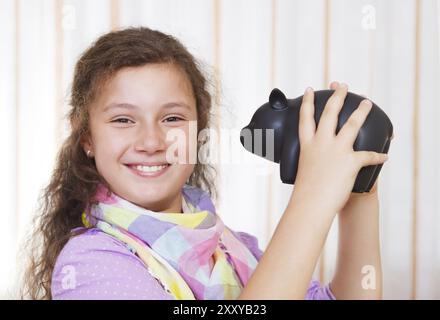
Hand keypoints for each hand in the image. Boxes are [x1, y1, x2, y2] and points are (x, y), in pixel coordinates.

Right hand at [291, 81, 388, 213]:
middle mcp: (321, 143)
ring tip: (367, 103)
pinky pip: (368, 155)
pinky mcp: (350, 161)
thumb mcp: (305, 169)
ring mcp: (336, 150)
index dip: (307, 102)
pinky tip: (385, 156)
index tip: (310, 90)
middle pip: (330, 113)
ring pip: (351, 124)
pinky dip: (378, 156)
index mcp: (308, 144)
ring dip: (361, 112)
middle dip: (338, 97)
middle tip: (343, 87)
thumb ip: (313, 160)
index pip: (306, 117)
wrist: (311, 204)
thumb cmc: (305, 192)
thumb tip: (318, 160)